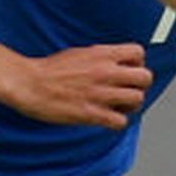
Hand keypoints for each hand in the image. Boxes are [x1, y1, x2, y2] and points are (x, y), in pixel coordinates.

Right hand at [7, 43, 151, 127]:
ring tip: (119, 106)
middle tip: (128, 90)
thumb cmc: (49, 70)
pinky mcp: (92, 113)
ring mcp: (100, 93)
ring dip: (131, 105)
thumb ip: (101, 57)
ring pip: (137, 99)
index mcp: (101, 54)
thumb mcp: (80, 53)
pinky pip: (120, 121)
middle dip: (140, 85)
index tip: (128, 71)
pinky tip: (107, 118)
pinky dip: (117, 122)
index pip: (138, 53)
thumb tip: (116, 63)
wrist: (29, 83)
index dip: (137, 63)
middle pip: (145, 77)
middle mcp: (105, 72)